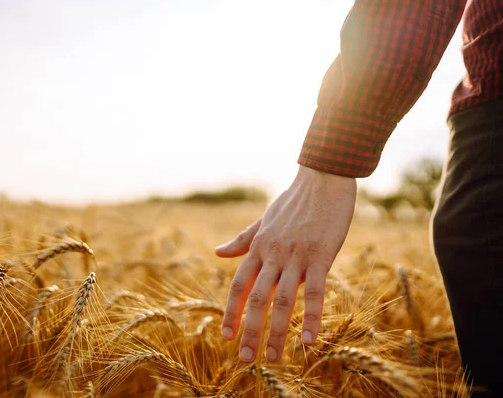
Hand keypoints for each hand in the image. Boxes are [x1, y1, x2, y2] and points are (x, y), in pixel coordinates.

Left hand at [215, 166, 355, 361]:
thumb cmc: (293, 202)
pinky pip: (314, 292)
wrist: (322, 179)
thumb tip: (216, 252)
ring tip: (273, 358)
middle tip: (246, 359)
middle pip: (256, 298)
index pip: (238, 285)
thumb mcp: (263, 221)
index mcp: (258, 248)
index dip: (231, 312)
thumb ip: (242, 240)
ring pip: (282, 299)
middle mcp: (272, 255)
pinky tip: (310, 341)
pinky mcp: (320, 255)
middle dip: (250, 330)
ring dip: (276, 331)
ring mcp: (296, 256)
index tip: (225, 336)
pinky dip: (311, 318)